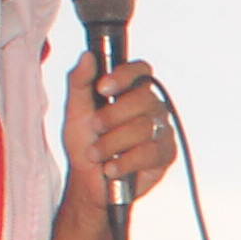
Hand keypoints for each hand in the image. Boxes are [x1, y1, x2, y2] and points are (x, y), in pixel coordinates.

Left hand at [60, 57, 177, 214]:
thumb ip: (79, 82)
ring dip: (112, 143)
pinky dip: (124, 162)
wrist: (89, 183)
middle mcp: (150, 107)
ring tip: (97, 155)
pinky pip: (149, 152)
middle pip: (143, 98)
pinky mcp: (165, 154)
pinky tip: (112, 169)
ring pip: (144, 127)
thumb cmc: (84, 145)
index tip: (102, 89)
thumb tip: (88, 56)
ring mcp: (161, 130)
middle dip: (112, 116)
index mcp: (130, 92)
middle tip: (94, 129)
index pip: (141, 70)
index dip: (124, 75)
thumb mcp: (75, 112)